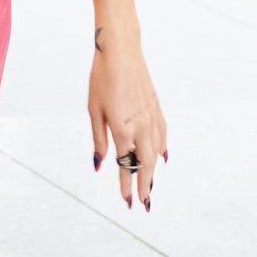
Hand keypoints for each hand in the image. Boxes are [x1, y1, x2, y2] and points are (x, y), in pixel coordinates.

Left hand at [88, 36, 166, 209]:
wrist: (121, 52)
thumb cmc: (101, 80)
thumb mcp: (94, 111)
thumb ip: (99, 140)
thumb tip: (99, 165)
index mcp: (122, 129)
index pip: (126, 165)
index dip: (126, 185)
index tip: (128, 201)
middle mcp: (141, 127)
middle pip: (146, 163)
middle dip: (145, 185)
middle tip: (145, 203)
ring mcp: (151, 117)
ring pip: (156, 151)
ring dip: (153, 171)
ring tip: (151, 186)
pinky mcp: (156, 107)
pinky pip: (162, 134)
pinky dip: (162, 148)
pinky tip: (162, 157)